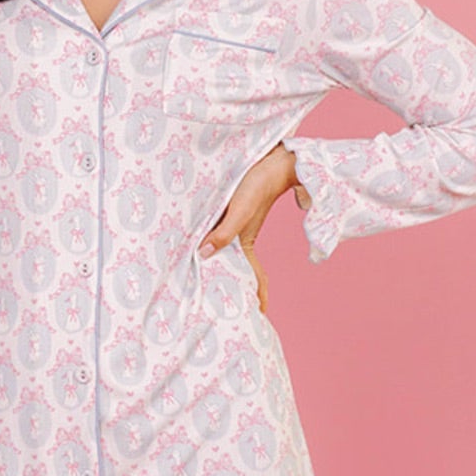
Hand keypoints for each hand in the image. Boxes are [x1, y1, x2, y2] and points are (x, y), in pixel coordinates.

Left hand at [196, 142, 299, 313]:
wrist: (272, 160)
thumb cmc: (257, 184)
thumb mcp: (239, 210)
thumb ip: (223, 233)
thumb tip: (203, 255)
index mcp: (245, 242)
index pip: (255, 277)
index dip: (258, 296)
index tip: (259, 315)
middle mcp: (241, 237)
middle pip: (239, 268)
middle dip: (236, 287)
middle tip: (226, 306)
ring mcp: (237, 225)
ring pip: (228, 251)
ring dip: (223, 266)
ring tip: (213, 282)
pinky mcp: (232, 212)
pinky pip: (222, 234)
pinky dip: (215, 244)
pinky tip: (204, 246)